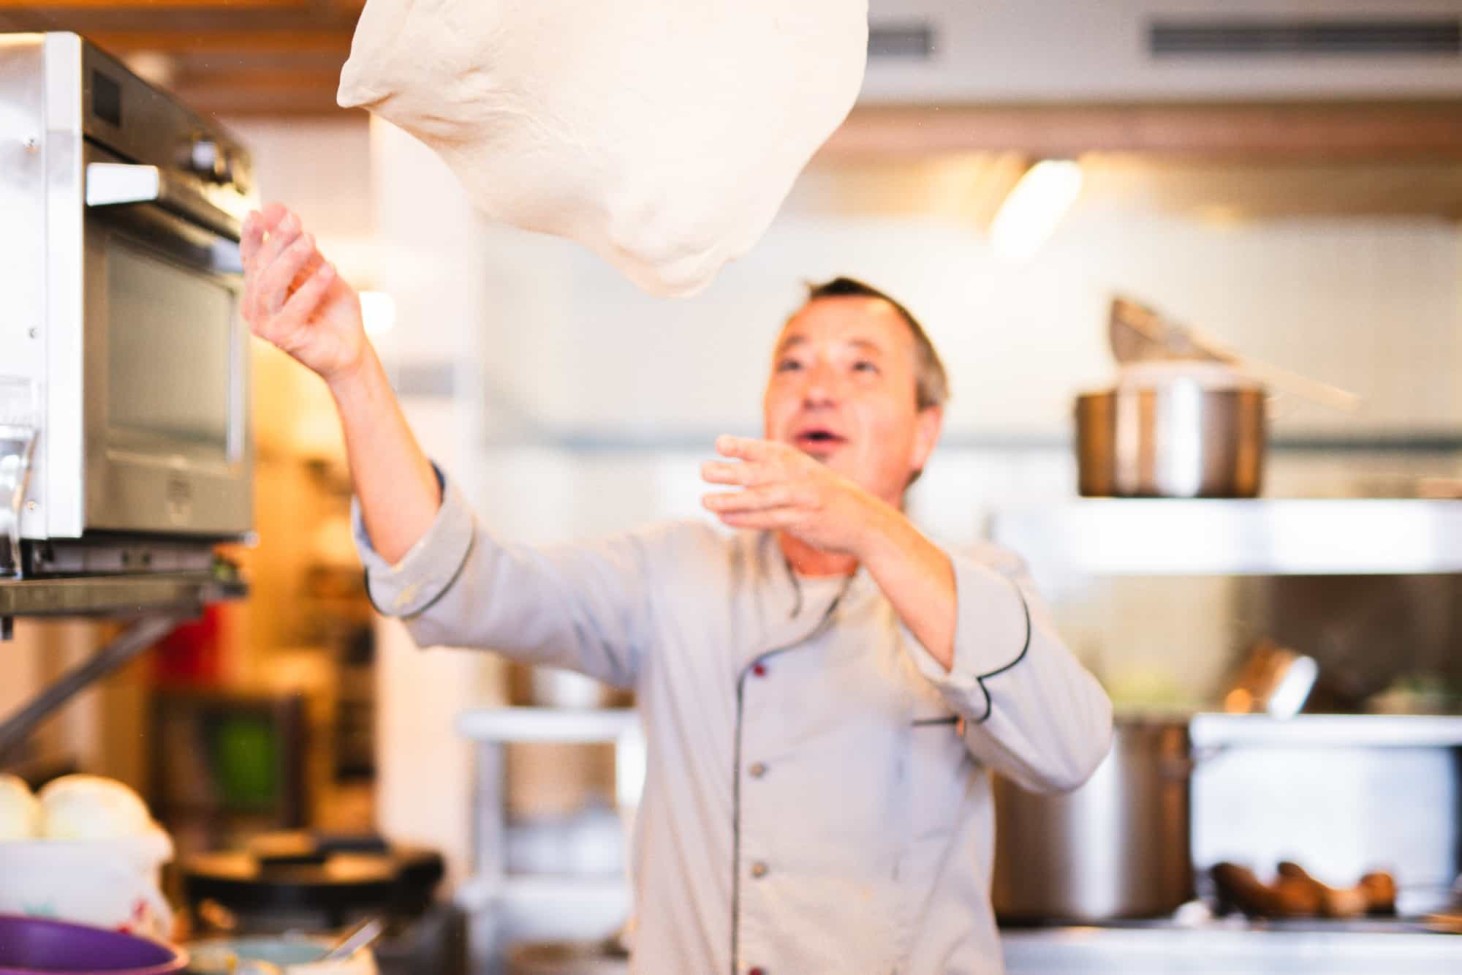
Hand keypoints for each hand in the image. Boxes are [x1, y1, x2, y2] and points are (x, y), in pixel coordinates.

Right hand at [241, 203, 368, 385]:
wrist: (352, 349)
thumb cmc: (335, 313)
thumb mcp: (320, 271)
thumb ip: (301, 246)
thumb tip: (277, 210)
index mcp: (260, 288)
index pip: (251, 257)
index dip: (252, 235)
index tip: (260, 213)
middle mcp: (256, 306)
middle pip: (261, 267)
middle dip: (276, 241)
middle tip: (294, 222)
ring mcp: (265, 323)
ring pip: (270, 285)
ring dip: (290, 259)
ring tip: (310, 241)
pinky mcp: (281, 337)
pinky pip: (293, 307)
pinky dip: (311, 287)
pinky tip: (328, 270)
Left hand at [700, 436, 888, 556]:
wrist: (867, 522)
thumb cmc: (830, 499)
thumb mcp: (808, 477)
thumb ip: (779, 472)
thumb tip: (740, 470)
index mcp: (799, 463)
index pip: (767, 451)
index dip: (744, 447)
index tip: (720, 443)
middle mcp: (800, 478)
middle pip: (758, 473)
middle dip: (729, 471)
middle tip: (703, 470)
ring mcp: (802, 499)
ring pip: (761, 498)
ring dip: (731, 500)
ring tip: (705, 500)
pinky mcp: (804, 521)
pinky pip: (770, 520)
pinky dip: (746, 519)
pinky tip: (726, 519)